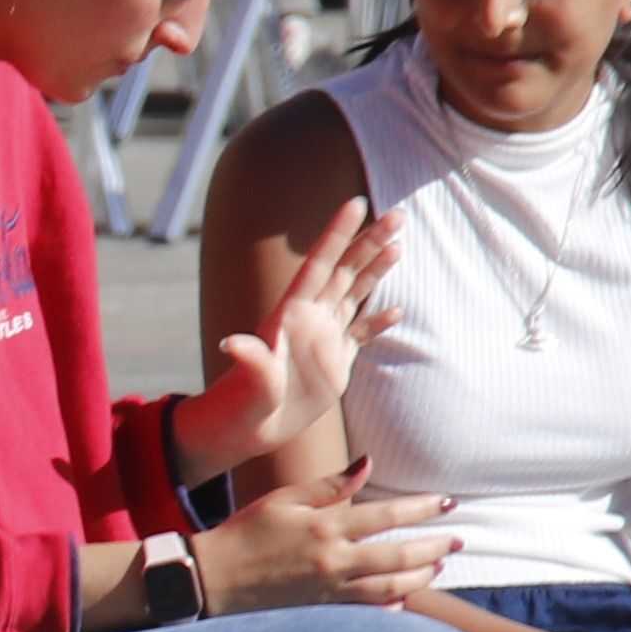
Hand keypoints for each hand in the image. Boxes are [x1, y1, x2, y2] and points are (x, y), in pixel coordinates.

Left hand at [174, 199, 401, 481]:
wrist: (246, 429)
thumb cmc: (241, 403)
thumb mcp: (249, 381)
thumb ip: (251, 360)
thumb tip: (231, 343)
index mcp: (292, 314)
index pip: (320, 264)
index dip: (337, 233)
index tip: (357, 202)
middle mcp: (310, 319)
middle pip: (346, 271)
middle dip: (370, 242)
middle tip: (398, 214)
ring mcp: (323, 338)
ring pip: (355, 294)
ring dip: (377, 270)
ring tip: (399, 245)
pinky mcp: (334, 363)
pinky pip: (360, 334)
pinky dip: (378, 322)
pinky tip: (397, 310)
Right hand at [193, 463, 459, 614]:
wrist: (213, 579)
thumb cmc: (246, 532)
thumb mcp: (284, 498)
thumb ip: (329, 484)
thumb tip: (368, 463)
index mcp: (324, 525)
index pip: (387, 514)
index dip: (422, 508)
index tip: (447, 503)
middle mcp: (332, 560)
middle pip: (399, 555)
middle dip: (435, 546)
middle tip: (459, 539)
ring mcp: (329, 590)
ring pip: (390, 587)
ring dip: (420, 576)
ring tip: (438, 566)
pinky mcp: (322, 611)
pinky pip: (368, 612)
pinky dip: (392, 606)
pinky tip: (405, 600)